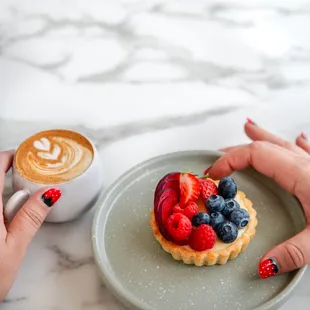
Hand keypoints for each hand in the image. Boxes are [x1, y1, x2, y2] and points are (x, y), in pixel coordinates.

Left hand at [0, 151, 60, 299]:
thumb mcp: (15, 246)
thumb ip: (31, 216)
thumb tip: (49, 193)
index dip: (8, 157)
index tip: (22, 154)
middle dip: (8, 173)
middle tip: (27, 176)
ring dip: (3, 188)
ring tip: (20, 195)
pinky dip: (1, 200)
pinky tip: (7, 210)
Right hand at [208, 120, 309, 278]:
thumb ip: (293, 252)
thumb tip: (264, 264)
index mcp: (302, 174)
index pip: (256, 155)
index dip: (230, 159)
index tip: (214, 172)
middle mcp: (308, 163)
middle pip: (265, 146)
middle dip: (238, 148)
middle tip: (219, 152)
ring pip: (284, 144)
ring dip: (263, 137)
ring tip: (249, 127)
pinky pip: (307, 150)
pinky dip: (296, 143)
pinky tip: (298, 139)